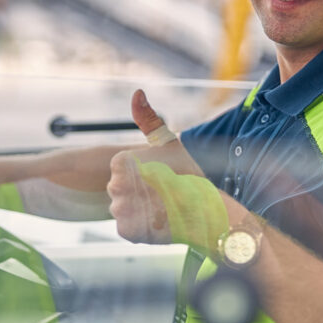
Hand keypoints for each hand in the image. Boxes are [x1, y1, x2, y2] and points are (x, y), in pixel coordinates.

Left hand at [106, 90, 203, 243]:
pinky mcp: (125, 231)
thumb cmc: (189, 174)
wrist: (207, 211)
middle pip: (119, 190)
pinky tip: (157, 222)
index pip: (119, 171)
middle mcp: (114, 185)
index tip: (158, 176)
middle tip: (162, 194)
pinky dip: (140, 228)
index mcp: (120, 161)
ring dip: (139, 211)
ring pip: (122, 210)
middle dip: (137, 193)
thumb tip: (136, 91)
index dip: (140, 176)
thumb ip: (148, 118)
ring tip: (161, 209)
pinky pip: (126, 228)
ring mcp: (119, 209)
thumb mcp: (169, 143)